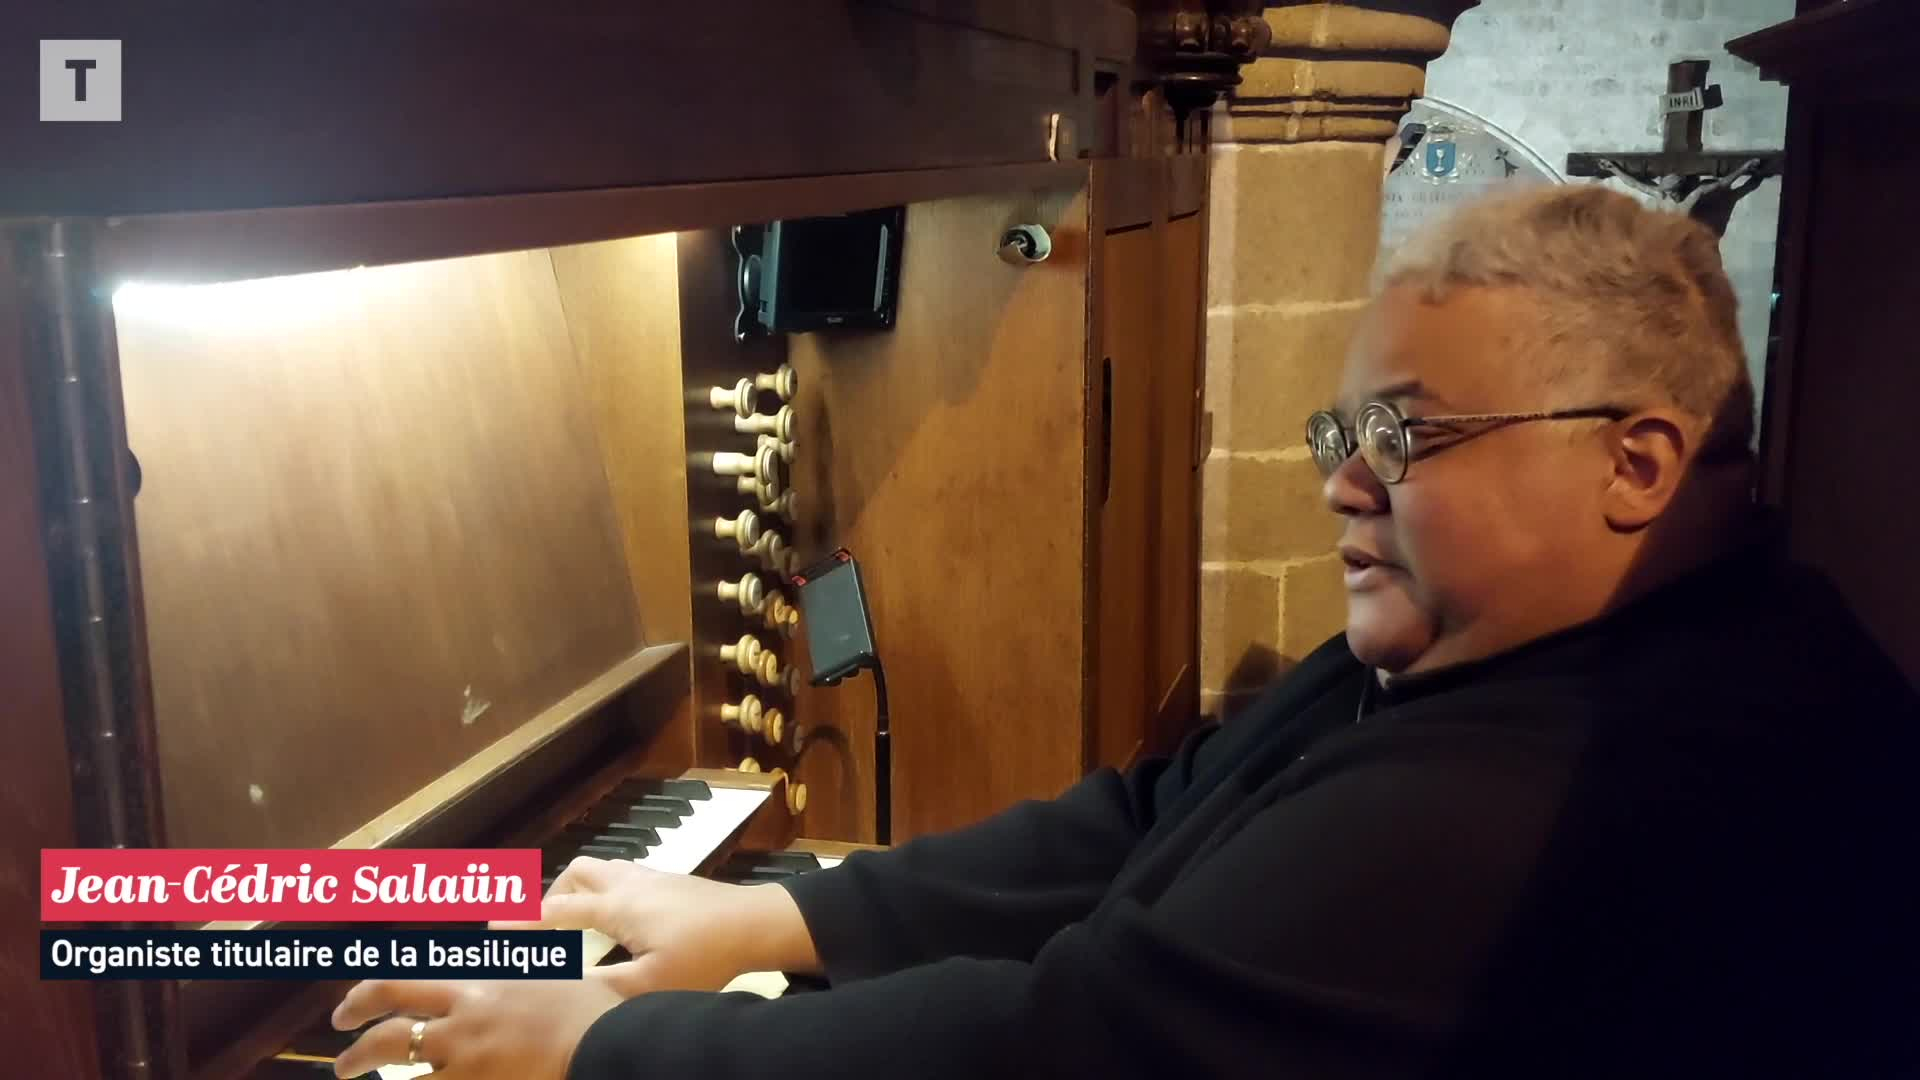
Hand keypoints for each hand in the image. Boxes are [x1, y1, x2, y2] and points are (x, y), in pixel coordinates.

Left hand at [329, 971, 623, 1078]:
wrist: (607, 1044)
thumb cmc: (590, 1009)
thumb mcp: (553, 969)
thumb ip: (522, 957)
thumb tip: (504, 936)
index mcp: (479, 983)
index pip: (408, 980)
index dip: (370, 993)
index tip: (353, 1003)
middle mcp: (463, 1017)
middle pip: (392, 1024)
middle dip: (356, 1035)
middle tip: (341, 1048)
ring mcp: (465, 1057)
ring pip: (397, 1061)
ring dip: (363, 1065)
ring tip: (349, 1073)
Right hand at [490, 856, 813, 995]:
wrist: (755, 923)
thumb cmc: (704, 956)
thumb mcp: (650, 985)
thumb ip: (602, 988)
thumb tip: (560, 993)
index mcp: (616, 907)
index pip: (555, 911)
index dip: (521, 922)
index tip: (492, 931)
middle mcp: (629, 883)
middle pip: (577, 873)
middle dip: (549, 895)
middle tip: (539, 925)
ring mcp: (652, 877)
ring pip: (602, 868)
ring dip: (579, 887)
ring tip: (573, 918)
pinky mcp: (671, 880)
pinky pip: (623, 874)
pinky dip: (605, 887)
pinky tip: (617, 915)